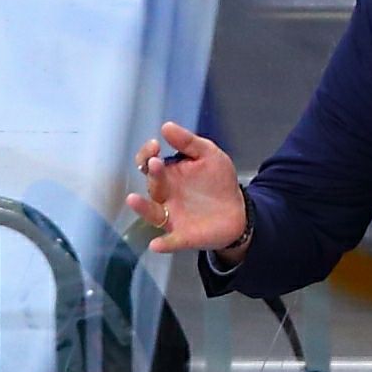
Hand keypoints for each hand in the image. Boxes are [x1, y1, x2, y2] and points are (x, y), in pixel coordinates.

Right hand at [127, 121, 249, 256]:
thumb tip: (166, 126)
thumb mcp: (209, 155)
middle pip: (152, 185)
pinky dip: (163, 244)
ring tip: (132, 200)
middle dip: (153, 174)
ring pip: (152, 213)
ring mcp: (172, 216)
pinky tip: (156, 245)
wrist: (238, 210)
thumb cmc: (218, 182)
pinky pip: (170, 241)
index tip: (154, 146)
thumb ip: (189, 142)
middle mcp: (165, 196)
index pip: (149, 163)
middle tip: (155, 163)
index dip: (147, 155)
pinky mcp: (183, 236)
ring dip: (142, 207)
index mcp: (169, 174)